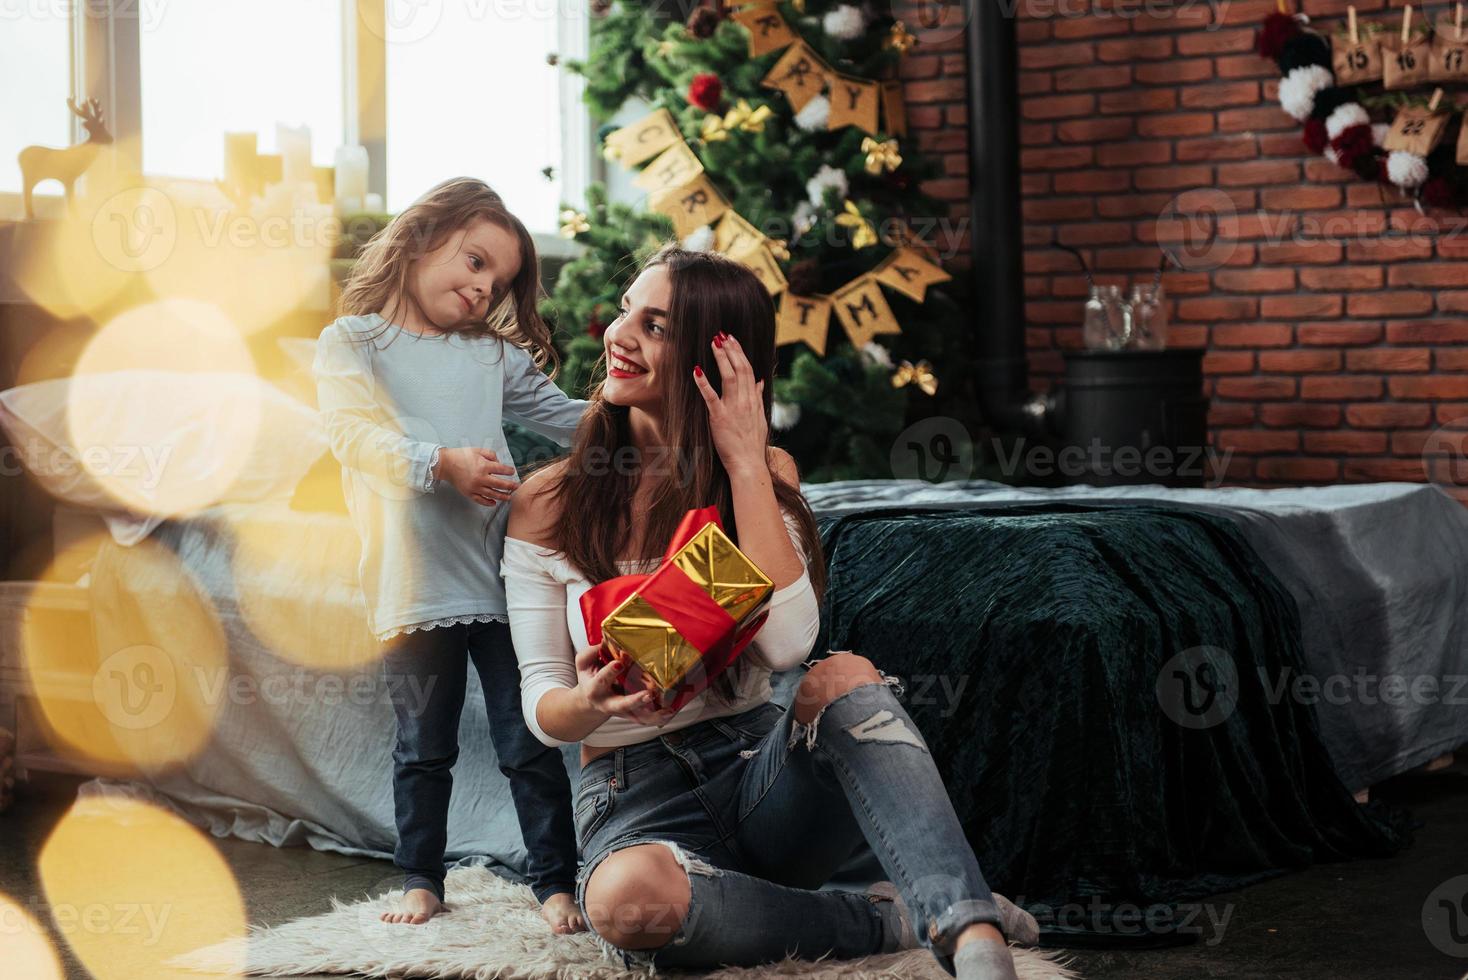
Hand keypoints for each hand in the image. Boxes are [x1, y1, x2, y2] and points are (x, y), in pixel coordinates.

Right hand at [437, 447, 518, 505]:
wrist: (446, 464)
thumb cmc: (461, 456)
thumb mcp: (478, 450)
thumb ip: (491, 455)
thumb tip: (499, 463)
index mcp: (484, 466)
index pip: (502, 470)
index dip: (509, 471)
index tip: (512, 471)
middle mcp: (481, 478)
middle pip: (500, 484)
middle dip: (511, 486)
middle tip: (517, 486)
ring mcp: (475, 487)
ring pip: (492, 494)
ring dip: (503, 496)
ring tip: (509, 497)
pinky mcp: (469, 493)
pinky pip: (480, 500)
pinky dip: (488, 502)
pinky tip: (494, 503)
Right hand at [574, 642, 678, 726]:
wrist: (590, 702)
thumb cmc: (591, 677)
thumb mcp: (584, 664)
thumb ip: (591, 652)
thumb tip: (605, 643)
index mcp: (595, 689)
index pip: (602, 680)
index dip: (610, 671)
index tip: (620, 663)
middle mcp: (609, 703)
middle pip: (621, 705)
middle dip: (635, 701)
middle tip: (648, 695)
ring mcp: (622, 711)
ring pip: (638, 717)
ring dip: (653, 714)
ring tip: (667, 710)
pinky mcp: (632, 715)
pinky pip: (646, 719)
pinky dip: (658, 717)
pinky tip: (670, 712)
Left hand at [692, 331, 766, 477]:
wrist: (749, 464)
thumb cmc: (752, 444)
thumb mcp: (760, 419)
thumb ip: (759, 399)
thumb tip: (761, 383)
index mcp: (753, 400)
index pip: (749, 370)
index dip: (740, 353)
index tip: (733, 340)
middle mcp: (746, 401)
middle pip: (740, 369)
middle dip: (731, 350)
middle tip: (722, 334)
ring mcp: (733, 408)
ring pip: (729, 377)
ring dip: (722, 358)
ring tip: (714, 343)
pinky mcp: (720, 418)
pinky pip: (711, 397)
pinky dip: (703, 383)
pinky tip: (696, 369)